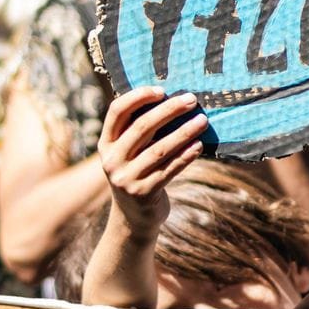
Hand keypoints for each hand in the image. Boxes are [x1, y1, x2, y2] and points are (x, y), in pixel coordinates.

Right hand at [98, 88, 208, 238]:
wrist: (133, 218)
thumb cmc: (138, 173)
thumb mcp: (129, 153)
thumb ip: (139, 130)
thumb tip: (173, 99)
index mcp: (106, 143)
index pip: (117, 111)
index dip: (138, 97)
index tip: (162, 90)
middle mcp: (112, 160)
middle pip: (142, 127)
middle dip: (169, 110)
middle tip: (191, 100)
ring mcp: (126, 179)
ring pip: (159, 149)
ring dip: (184, 132)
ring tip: (202, 121)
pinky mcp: (143, 194)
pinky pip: (169, 170)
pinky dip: (185, 156)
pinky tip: (198, 145)